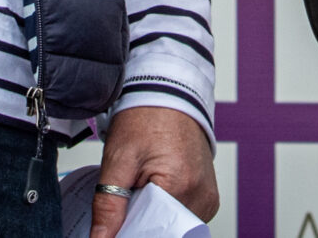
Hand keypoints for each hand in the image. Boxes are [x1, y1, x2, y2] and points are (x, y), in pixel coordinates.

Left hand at [88, 104, 219, 237]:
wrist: (168, 93)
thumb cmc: (146, 118)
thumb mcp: (118, 159)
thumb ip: (108, 205)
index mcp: (181, 186)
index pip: (150, 232)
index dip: (127, 230)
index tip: (113, 221)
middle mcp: (201, 197)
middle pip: (163, 232)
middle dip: (140, 224)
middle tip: (125, 202)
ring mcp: (208, 199)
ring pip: (173, 228)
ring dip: (153, 219)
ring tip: (141, 192)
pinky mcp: (209, 198)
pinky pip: (184, 219)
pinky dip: (166, 212)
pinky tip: (155, 194)